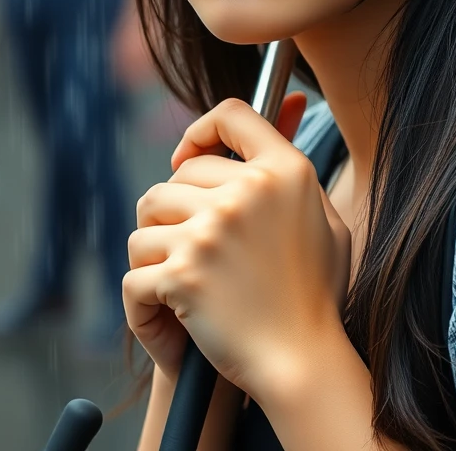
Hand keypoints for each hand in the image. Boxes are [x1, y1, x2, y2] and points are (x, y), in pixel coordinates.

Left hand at [122, 94, 350, 395]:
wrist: (303, 359)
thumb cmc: (314, 289)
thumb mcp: (321, 212)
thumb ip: (294, 158)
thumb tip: (289, 96)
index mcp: (286, 170)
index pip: (231, 113)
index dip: (201, 129)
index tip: (187, 157)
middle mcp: (249, 191)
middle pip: (177, 174)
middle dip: (174, 209)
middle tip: (193, 247)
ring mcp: (213, 230)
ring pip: (146, 221)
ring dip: (154, 252)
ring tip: (180, 281)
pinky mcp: (183, 273)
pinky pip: (134, 274)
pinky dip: (142, 303)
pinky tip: (168, 318)